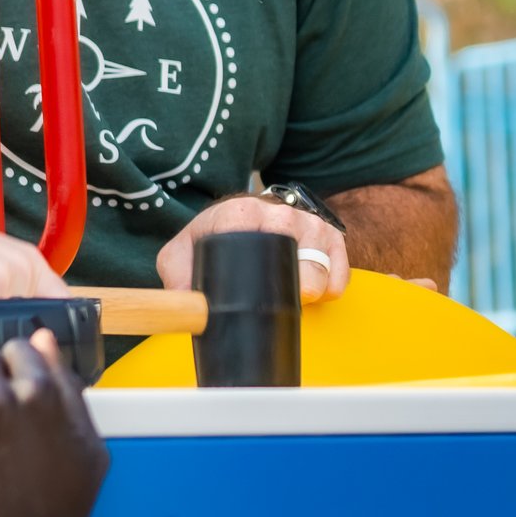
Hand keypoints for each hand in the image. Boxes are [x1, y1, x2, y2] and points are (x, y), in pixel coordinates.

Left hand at [153, 194, 347, 301]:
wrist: (255, 219)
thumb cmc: (218, 236)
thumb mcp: (186, 249)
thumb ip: (176, 273)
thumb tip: (187, 305)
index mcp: (243, 211)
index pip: (252, 230)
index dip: (257, 265)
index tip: (254, 289)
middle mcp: (282, 213)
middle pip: (300, 260)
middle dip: (291, 288)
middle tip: (275, 298)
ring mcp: (311, 225)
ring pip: (322, 272)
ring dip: (310, 291)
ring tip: (289, 292)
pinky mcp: (334, 239)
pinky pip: (339, 280)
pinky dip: (328, 291)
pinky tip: (309, 289)